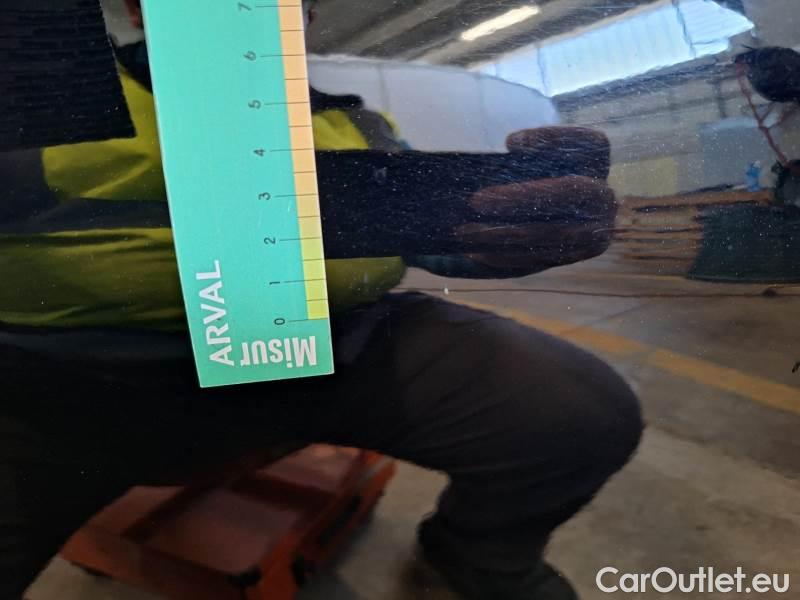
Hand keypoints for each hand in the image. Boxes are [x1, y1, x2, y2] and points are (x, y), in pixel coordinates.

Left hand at [458, 126, 615, 275]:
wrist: (546, 213)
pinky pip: (539, 258)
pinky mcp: (574, 256)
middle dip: (518, 198)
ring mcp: (594, 231)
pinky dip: (504, 256)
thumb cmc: (534, 173)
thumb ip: (529, 149)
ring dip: (503, 235)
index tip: (509, 143)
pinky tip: (475, 252)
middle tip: (475, 201)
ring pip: (549, 234)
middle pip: (566, 193)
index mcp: (597, 160)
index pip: (590, 142)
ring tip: (465, 232)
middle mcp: (604, 197)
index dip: (553, 139)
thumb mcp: (534, 157)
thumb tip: (514, 146)